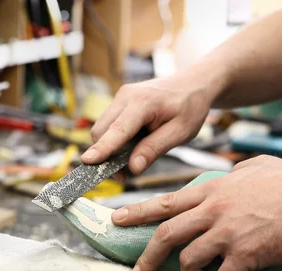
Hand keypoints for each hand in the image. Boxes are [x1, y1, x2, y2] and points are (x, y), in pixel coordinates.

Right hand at [80, 72, 213, 174]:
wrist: (193, 83)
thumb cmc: (190, 107)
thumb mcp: (180, 132)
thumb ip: (155, 149)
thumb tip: (133, 168)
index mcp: (144, 102)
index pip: (118, 130)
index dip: (102, 148)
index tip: (87, 161)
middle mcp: (126, 96)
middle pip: (102, 130)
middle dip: (105, 155)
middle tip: (123, 176)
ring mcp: (121, 96)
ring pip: (102, 128)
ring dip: (109, 148)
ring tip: (130, 162)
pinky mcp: (119, 101)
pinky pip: (108, 124)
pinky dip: (114, 139)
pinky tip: (131, 146)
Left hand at [110, 155, 281, 270]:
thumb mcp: (257, 166)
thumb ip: (237, 169)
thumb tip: (231, 172)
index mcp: (213, 190)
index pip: (166, 202)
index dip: (138, 212)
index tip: (117, 219)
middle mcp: (213, 211)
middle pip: (167, 234)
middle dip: (147, 257)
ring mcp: (227, 232)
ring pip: (190, 261)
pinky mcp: (244, 253)